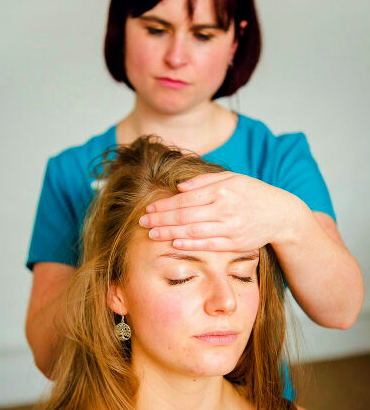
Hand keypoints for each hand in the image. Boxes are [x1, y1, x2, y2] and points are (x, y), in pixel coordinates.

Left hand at [138, 171, 296, 250]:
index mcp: (223, 189)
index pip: (186, 198)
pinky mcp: (235, 243)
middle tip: (142, 221)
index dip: (165, 204)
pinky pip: (208, 245)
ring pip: (194, 231)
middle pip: (186, 215)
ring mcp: (231, 227)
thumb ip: (204, 182)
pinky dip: (190, 246)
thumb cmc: (252, 193)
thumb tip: (179, 187)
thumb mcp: (232, 178)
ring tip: (152, 233)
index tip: (149, 207)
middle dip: (161, 219)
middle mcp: (226, 208)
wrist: (281, 214)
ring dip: (170, 233)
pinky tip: (174, 244)